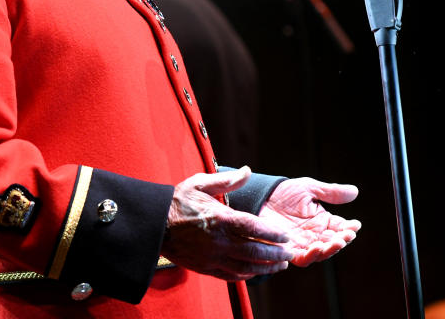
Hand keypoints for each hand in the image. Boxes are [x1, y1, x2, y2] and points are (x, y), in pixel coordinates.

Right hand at [161, 166, 293, 280]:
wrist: (154, 224)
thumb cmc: (178, 201)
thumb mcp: (201, 183)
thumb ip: (227, 180)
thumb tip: (248, 170)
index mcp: (220, 218)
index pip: (253, 229)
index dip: (272, 234)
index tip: (286, 237)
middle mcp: (218, 241)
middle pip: (254, 252)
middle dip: (276, 255)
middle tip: (290, 254)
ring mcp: (212, 257)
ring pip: (246, 267)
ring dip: (266, 268)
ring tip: (280, 265)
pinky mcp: (205, 268)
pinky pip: (231, 275)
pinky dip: (247, 275)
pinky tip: (256, 272)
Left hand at [259, 178, 361, 265]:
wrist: (259, 196)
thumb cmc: (283, 192)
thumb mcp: (308, 188)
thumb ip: (330, 192)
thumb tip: (355, 192)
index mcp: (321, 221)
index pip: (340, 227)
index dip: (349, 227)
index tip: (355, 224)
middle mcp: (314, 235)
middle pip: (332, 242)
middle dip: (341, 240)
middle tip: (347, 235)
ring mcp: (301, 244)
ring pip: (320, 252)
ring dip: (330, 249)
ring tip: (337, 242)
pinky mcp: (287, 250)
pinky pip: (302, 258)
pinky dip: (311, 255)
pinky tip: (317, 247)